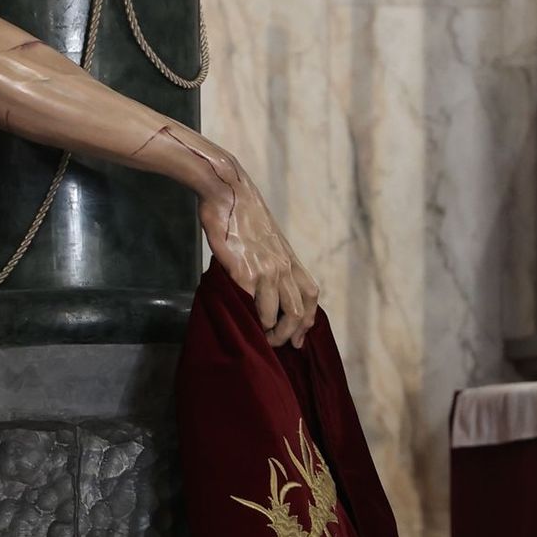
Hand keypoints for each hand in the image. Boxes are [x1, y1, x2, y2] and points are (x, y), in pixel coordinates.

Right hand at [199, 175, 317, 349]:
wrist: (226, 190)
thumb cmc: (238, 214)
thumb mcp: (263, 238)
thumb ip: (267, 259)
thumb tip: (258, 283)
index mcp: (288, 258)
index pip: (310, 294)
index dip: (308, 320)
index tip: (300, 339)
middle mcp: (282, 266)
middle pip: (299, 311)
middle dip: (292, 335)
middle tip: (280, 345)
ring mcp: (266, 270)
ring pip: (280, 314)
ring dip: (272, 333)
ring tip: (261, 338)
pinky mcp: (245, 272)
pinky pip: (254, 306)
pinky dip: (252, 320)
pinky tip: (245, 322)